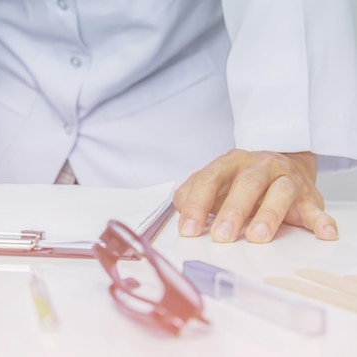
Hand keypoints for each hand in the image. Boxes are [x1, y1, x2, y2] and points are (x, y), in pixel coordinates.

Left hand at [173, 149, 337, 242]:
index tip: (188, 229)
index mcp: (230, 163)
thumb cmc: (240, 180)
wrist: (282, 163)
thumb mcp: (214, 182)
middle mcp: (259, 167)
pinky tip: (323, 233)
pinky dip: (321, 221)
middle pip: (246, 184)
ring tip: (257, 237)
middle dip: (233, 211)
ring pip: (279, 192)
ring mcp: (285, 179)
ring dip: (268, 216)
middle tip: (221, 236)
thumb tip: (180, 209)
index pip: (210, 180)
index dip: (197, 205)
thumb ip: (193, 193)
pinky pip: (316, 207)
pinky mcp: (308, 196)